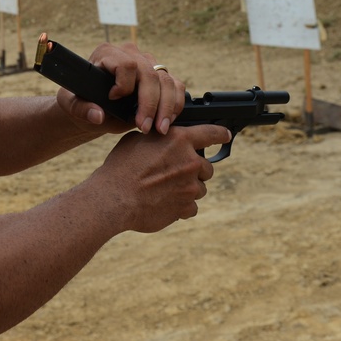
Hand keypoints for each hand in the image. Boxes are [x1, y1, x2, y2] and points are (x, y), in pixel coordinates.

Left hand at [56, 41, 186, 134]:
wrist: (94, 106)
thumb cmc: (81, 102)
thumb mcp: (73, 106)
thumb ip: (82, 110)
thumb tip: (98, 115)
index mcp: (106, 54)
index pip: (126, 64)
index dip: (125, 85)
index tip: (114, 101)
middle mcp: (130, 54)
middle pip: (150, 74)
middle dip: (150, 104)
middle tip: (145, 127)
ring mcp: (147, 63)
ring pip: (167, 80)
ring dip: (167, 107)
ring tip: (159, 129)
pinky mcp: (160, 75)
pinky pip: (176, 86)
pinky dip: (175, 104)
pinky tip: (167, 121)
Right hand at [96, 124, 231, 232]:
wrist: (114, 198)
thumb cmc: (121, 167)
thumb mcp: (139, 140)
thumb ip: (160, 138)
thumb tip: (167, 139)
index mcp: (179, 140)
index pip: (211, 133)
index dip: (220, 134)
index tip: (225, 136)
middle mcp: (190, 162)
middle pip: (206, 167)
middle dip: (194, 171)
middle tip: (172, 174)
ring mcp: (190, 186)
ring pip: (199, 188)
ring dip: (187, 189)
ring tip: (163, 190)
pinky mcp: (186, 207)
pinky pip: (191, 207)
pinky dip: (181, 207)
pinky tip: (163, 203)